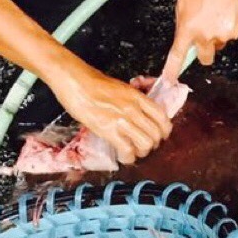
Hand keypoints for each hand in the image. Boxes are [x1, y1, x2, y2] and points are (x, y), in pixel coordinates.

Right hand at [50, 58, 171, 162]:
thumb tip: (139, 115)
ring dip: (141, 152)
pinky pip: (128, 151)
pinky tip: (123, 156)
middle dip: (153, 144)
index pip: (162, 117)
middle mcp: (133, 108)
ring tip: (133, 151)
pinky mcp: (109, 130)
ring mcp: (122, 119)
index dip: (163, 131)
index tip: (159, 136)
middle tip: (144, 146)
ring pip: (146, 144)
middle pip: (156, 134)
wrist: (74, 80)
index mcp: (137, 96)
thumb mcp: (120, 88)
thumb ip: (133, 101)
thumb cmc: (92, 82)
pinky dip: (127, 157)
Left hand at [163, 0, 237, 80]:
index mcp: (188, 28)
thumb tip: (185, 38)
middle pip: (205, 58)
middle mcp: (205, 35)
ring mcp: (222, 35)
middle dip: (204, 50)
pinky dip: (226, 27)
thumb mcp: (182, 3)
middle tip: (204, 35)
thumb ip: (183, 25)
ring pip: (218, 45)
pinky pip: (229, 36)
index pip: (178, 55)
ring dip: (216, 35)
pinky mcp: (235, 32)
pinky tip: (224, 12)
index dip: (172, 70)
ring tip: (216, 14)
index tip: (168, 81)